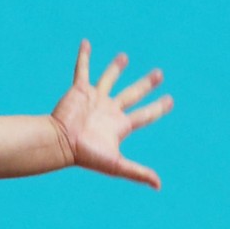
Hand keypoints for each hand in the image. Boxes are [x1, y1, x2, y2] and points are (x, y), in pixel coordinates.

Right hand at [51, 40, 172, 188]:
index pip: (145, 114)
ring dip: (116, 68)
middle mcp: (109, 110)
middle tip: (159, 74)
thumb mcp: (115, 165)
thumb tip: (159, 185)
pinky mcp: (79, 91)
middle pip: (132, 94)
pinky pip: (83, 69)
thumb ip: (137, 172)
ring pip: (109, 79)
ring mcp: (94, 99)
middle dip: (146, 84)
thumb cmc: (85, 155)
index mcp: (119, 125)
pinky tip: (86, 43)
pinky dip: (84, 56)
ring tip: (124, 57)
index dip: (158, 108)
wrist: (60, 143)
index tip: (170, 100)